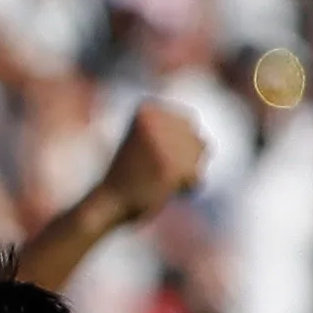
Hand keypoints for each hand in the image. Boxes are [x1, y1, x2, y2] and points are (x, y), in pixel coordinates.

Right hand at [98, 99, 208, 222]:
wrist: (107, 203)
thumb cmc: (128, 174)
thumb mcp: (146, 139)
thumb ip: (174, 130)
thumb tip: (205, 144)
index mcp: (146, 109)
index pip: (188, 121)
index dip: (180, 143)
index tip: (157, 156)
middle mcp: (155, 122)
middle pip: (198, 136)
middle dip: (188, 156)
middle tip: (161, 171)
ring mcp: (162, 145)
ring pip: (202, 152)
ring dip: (190, 169)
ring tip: (165, 179)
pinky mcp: (169, 169)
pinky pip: (196, 175)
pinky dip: (188, 186)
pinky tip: (169, 190)